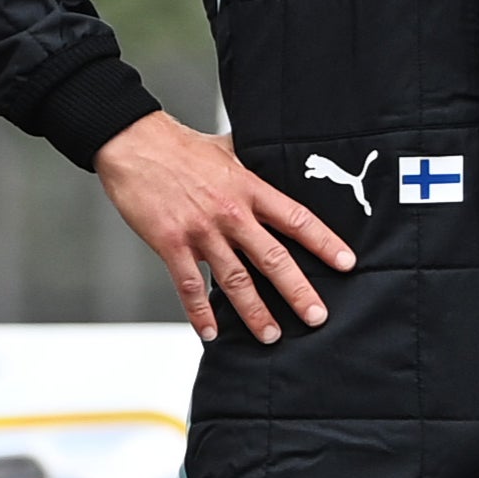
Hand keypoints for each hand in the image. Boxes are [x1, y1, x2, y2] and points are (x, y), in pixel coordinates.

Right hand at [95, 111, 353, 344]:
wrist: (132, 142)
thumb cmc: (176, 145)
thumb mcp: (224, 147)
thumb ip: (249, 161)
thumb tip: (271, 159)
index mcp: (246, 187)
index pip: (295, 218)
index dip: (324, 242)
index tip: (346, 263)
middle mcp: (229, 212)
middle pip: (272, 257)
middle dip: (297, 290)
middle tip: (317, 316)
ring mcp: (199, 230)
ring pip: (235, 279)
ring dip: (255, 311)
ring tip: (271, 334)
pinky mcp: (170, 243)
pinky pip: (189, 285)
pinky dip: (200, 312)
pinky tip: (211, 331)